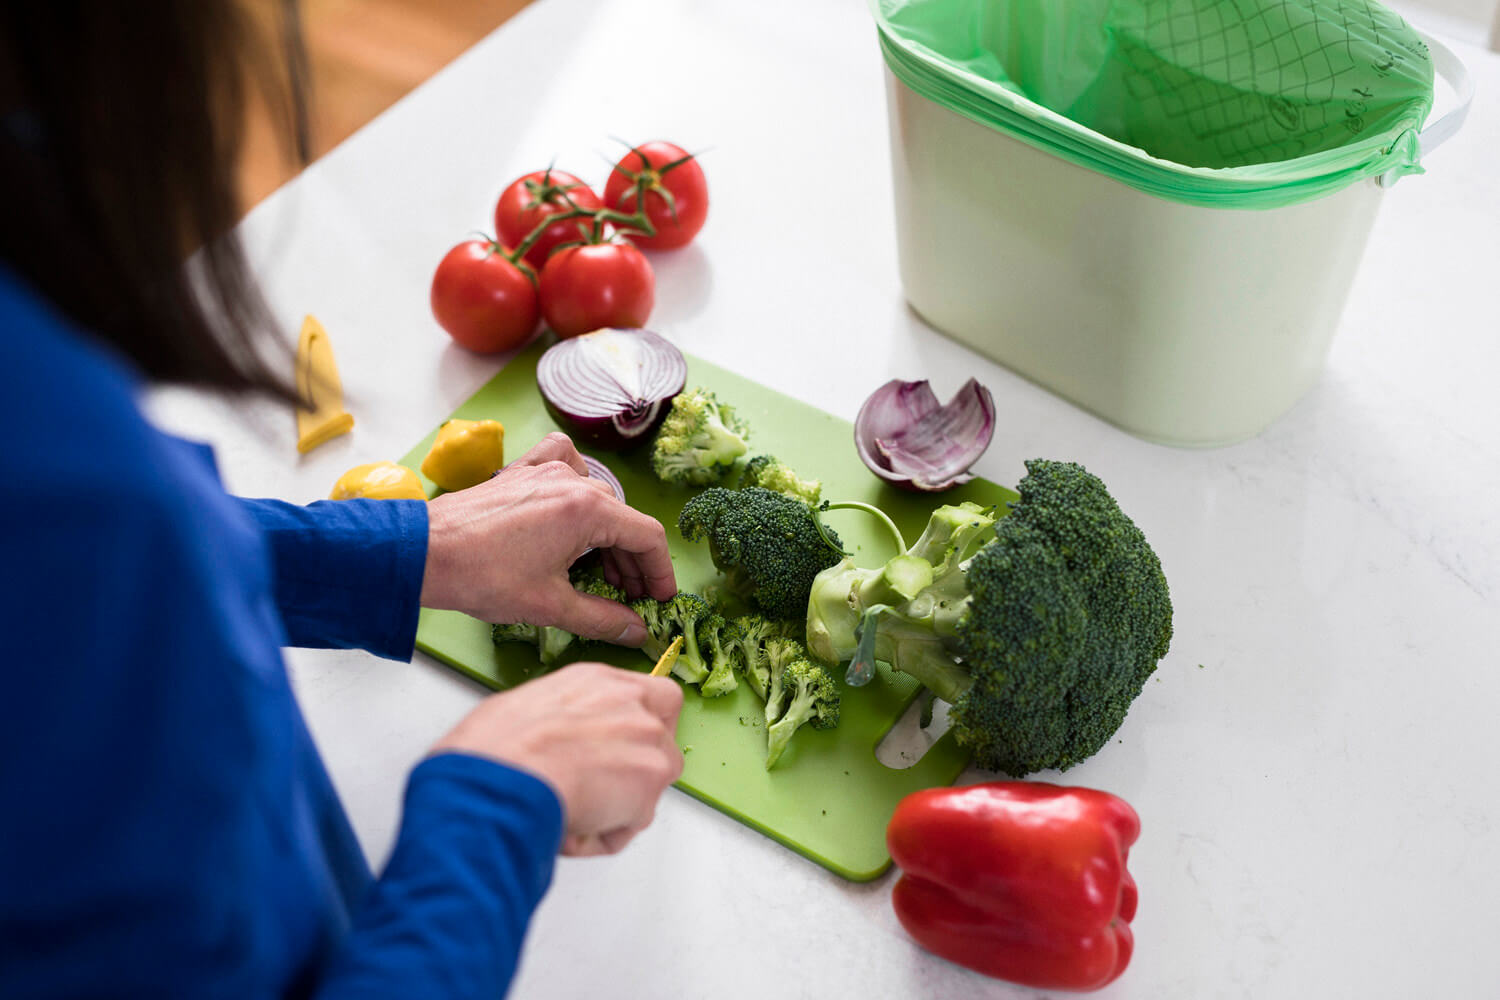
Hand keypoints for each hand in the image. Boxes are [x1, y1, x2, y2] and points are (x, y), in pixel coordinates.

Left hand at [420, 432, 675, 643]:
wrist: (423, 553)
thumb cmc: (482, 576)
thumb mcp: (551, 606)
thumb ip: (602, 619)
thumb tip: (635, 632)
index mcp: (589, 510)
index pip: (647, 536)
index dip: (660, 572)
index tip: (658, 599)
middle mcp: (573, 481)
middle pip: (623, 519)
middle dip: (631, 562)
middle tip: (627, 597)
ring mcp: (546, 470)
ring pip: (598, 498)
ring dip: (606, 534)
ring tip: (599, 571)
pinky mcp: (521, 471)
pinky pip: (563, 464)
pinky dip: (576, 483)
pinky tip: (571, 505)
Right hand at [432, 661, 683, 854]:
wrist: (501, 777)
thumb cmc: (495, 748)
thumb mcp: (526, 707)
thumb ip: (565, 718)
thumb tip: (558, 742)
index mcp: (600, 683)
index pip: (652, 696)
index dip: (644, 725)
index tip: (625, 745)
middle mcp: (633, 706)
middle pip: (661, 742)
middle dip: (634, 771)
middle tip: (595, 790)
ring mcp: (648, 744)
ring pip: (650, 785)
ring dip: (618, 805)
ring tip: (571, 815)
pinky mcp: (649, 787)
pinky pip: (633, 822)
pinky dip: (605, 835)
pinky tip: (570, 829)